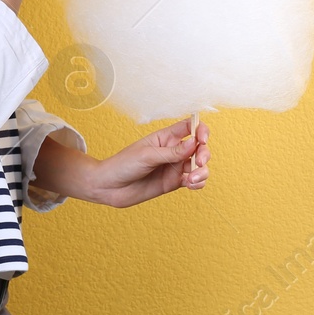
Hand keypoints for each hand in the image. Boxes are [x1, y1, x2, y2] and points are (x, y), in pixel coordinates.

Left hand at [88, 118, 209, 207]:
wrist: (109, 187)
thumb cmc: (123, 164)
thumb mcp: (147, 155)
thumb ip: (172, 152)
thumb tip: (195, 142)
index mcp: (165, 137)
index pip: (189, 127)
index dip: (201, 130)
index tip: (202, 139)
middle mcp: (173, 151)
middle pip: (199, 147)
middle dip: (204, 154)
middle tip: (198, 163)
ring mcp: (174, 167)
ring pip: (199, 166)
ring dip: (202, 171)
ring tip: (192, 179)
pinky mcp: (174, 182)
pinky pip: (194, 181)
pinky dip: (198, 183)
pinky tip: (191, 185)